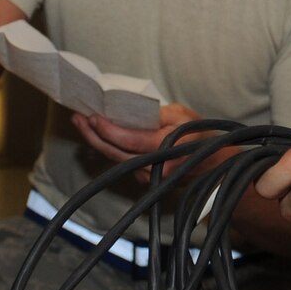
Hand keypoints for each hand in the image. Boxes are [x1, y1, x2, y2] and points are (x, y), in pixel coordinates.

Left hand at [71, 102, 200, 167]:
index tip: (92, 117)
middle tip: (77, 118)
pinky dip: (110, 149)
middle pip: (116, 154)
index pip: (131, 141)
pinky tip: (99, 135)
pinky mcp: (145, 179)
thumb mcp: (182, 115)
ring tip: (82, 123)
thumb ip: (157, 114)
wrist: (214, 165)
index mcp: (167, 147)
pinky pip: (124, 163)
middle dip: (94, 135)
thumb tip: (128, 110)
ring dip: (98, 142)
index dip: (108, 130)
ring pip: (117, 160)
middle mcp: (156, 166)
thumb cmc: (199, 135)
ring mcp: (150, 176)